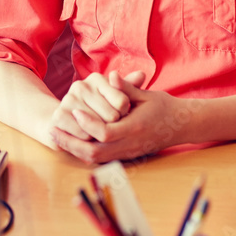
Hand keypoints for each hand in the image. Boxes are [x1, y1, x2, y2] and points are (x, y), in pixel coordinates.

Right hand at [49, 70, 141, 141]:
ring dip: (101, 136)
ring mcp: (68, 100)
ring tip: (97, 131)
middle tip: (108, 126)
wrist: (66, 119)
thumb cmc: (98, 109)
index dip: (124, 115)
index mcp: (96, 78)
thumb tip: (142, 74)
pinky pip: (84, 135)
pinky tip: (87, 136)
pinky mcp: (59, 116)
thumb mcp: (115, 97)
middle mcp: (81, 86)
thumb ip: (129, 87)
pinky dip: (89, 140)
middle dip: (113, 127)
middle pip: (111, 116)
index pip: (122, 101)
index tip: (119, 115)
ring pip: (98, 128)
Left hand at [49, 71, 193, 163]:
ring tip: (57, 137)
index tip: (73, 110)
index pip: (106, 132)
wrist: (182, 126)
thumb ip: (127, 88)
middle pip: (95, 152)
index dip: (87, 123)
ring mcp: (129, 153)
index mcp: (136, 127)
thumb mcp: (147, 94)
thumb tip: (110, 76)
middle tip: (53, 129)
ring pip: (96, 160)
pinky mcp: (127, 157)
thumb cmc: (164, 107)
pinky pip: (101, 160)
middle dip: (71, 143)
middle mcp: (131, 144)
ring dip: (74, 149)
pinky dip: (84, 153)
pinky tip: (72, 142)